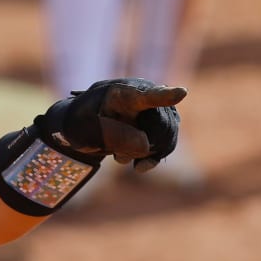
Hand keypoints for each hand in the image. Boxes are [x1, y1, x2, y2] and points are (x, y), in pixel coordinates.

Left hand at [37, 78, 187, 172]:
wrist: (83, 125)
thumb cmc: (80, 122)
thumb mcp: (85, 130)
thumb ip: (112, 136)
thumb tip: (145, 144)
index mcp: (122, 92)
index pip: (146, 95)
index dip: (164, 96)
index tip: (180, 93)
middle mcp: (145, 94)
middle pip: (161, 126)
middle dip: (143, 146)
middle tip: (117, 156)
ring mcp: (154, 107)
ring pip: (167, 136)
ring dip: (146, 152)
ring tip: (120, 156)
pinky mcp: (160, 122)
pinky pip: (167, 143)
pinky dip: (154, 158)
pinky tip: (139, 167)